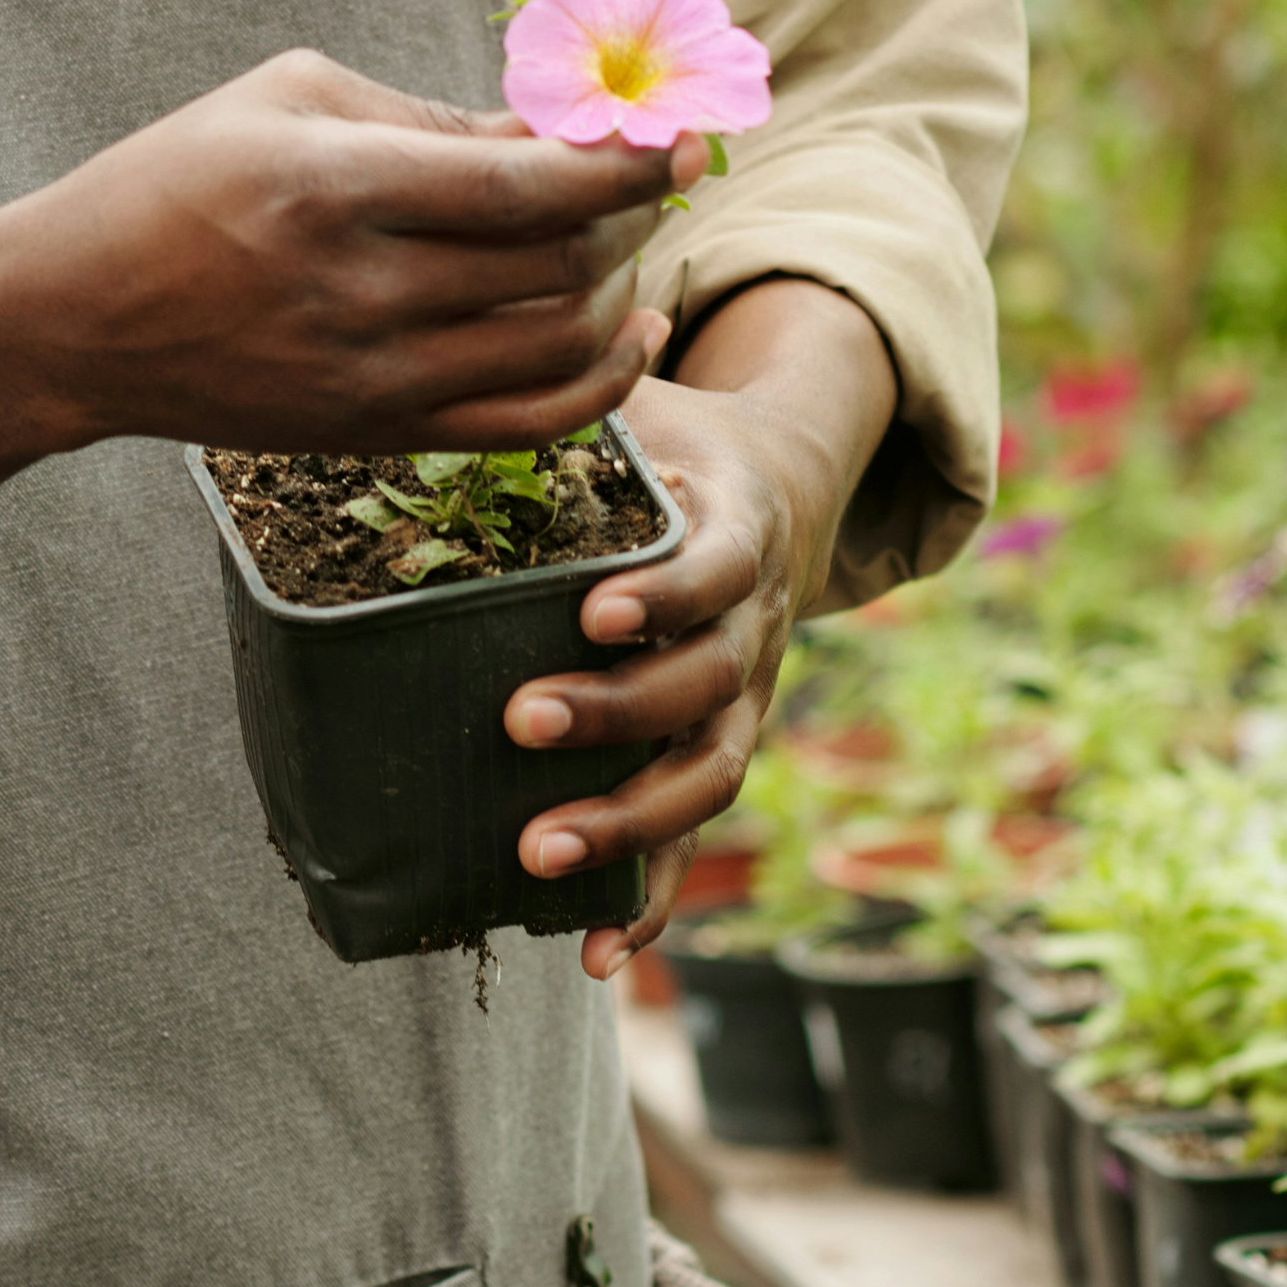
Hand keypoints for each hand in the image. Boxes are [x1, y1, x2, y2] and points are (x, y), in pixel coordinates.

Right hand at [0, 50, 702, 459]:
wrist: (74, 317)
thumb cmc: (178, 178)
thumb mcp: (291, 99)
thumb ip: (432, 115)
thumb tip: (560, 126)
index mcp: (337, 186)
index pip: (527, 185)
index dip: (626, 164)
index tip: (683, 138)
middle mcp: (361, 291)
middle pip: (555, 265)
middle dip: (630, 213)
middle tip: (647, 172)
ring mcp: (369, 377)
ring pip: (554, 347)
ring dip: (616, 290)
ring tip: (622, 241)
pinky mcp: (372, 433)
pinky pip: (523, 425)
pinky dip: (597, 386)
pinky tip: (626, 337)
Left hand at [498, 281, 897, 976]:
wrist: (778, 482)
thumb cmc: (677, 435)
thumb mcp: (648, 398)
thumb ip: (589, 386)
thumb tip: (508, 331)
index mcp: (743, 528)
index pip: (718, 567)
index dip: (667, 592)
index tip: (595, 607)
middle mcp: (759, 624)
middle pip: (706, 685)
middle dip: (617, 711)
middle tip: (520, 719)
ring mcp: (746, 699)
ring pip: (707, 776)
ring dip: (629, 823)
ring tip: (535, 853)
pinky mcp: (718, 751)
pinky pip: (693, 841)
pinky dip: (647, 900)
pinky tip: (587, 955)